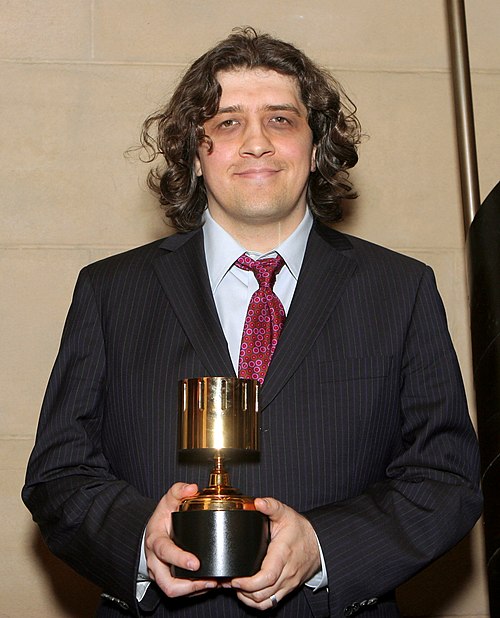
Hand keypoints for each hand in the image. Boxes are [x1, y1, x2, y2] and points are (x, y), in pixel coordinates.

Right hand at [144, 482, 216, 597]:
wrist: (152, 531)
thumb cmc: (162, 517)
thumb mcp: (168, 500)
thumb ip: (179, 490)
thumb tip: (192, 488)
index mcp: (155, 540)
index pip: (164, 552)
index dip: (179, 559)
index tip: (196, 563)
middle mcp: (155, 560)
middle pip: (167, 582)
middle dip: (189, 586)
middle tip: (209, 580)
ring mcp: (159, 572)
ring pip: (173, 591)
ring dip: (194, 590)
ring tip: (213, 583)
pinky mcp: (166, 579)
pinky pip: (179, 591)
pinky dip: (194, 591)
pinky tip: (209, 584)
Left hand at [230, 497, 320, 610]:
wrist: (319, 544)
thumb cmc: (301, 530)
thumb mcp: (286, 513)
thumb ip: (272, 506)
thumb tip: (257, 502)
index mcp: (282, 555)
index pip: (266, 577)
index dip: (248, 583)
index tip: (235, 579)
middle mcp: (286, 573)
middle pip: (263, 593)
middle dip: (243, 591)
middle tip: (229, 581)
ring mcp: (287, 583)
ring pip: (266, 602)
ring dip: (248, 598)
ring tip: (236, 587)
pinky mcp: (287, 589)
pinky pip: (271, 603)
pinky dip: (258, 602)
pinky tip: (247, 593)